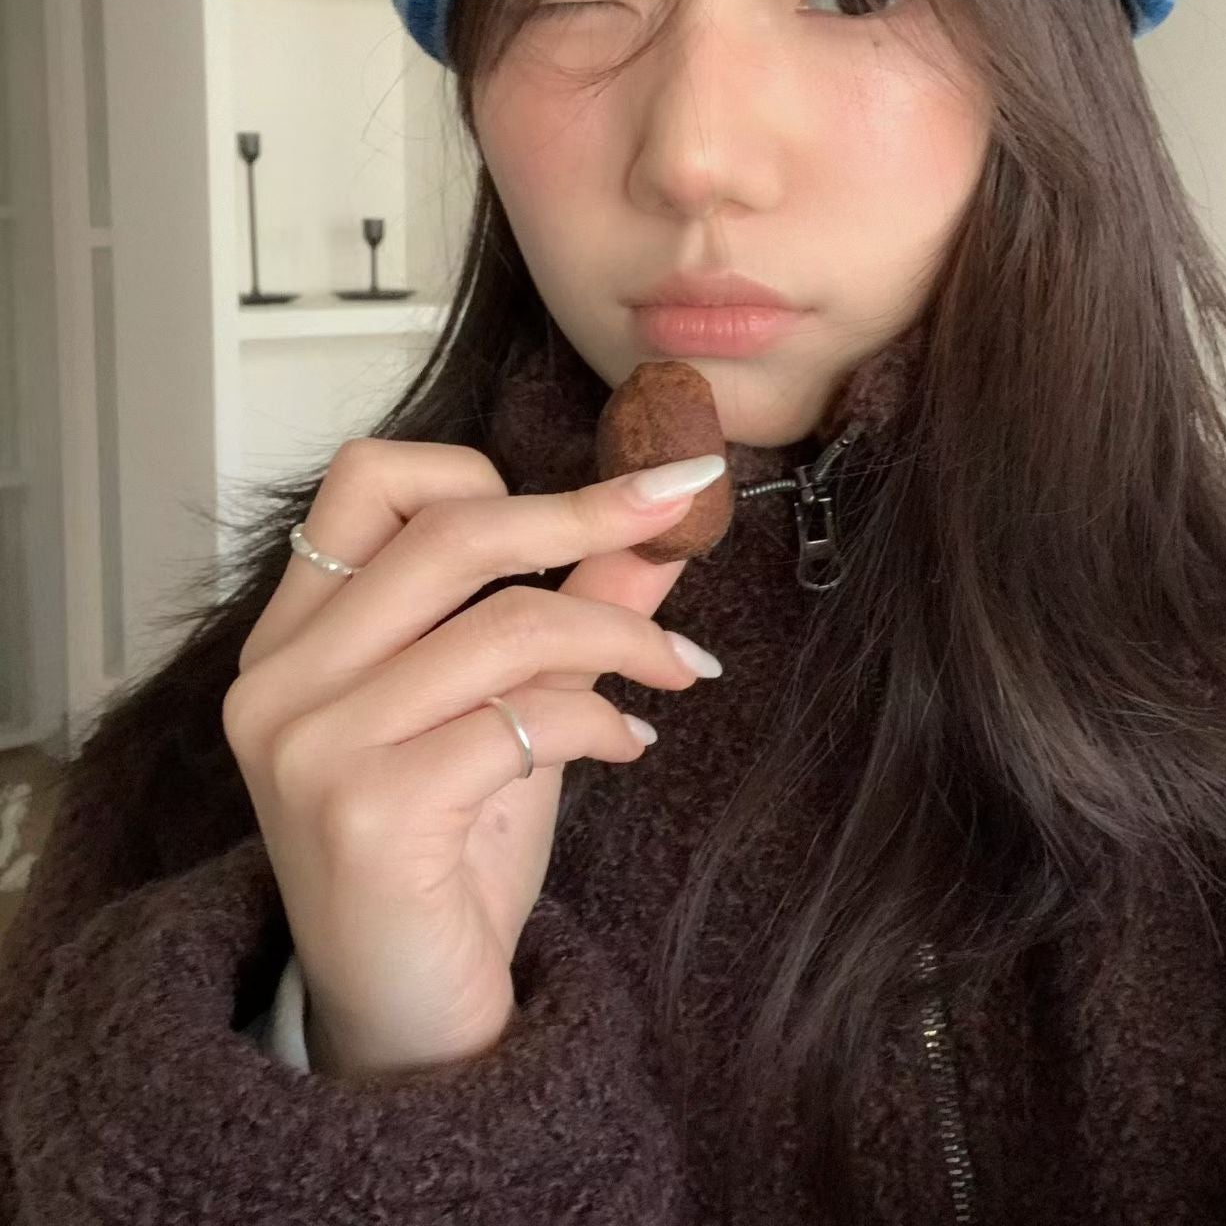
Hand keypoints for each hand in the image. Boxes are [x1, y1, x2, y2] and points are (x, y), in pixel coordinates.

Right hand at [223, 439, 724, 1078]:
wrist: (408, 1025)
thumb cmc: (448, 859)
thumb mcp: (508, 710)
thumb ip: (566, 611)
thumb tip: (651, 526)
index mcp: (294, 637)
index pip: (368, 480)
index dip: (487, 467)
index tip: (603, 490)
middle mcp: (280, 680)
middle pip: (449, 531)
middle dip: (586, 513)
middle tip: (675, 516)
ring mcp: (312, 746)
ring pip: (506, 623)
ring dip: (623, 639)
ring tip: (678, 672)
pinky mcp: (367, 813)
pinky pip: (523, 719)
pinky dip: (603, 719)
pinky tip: (630, 745)